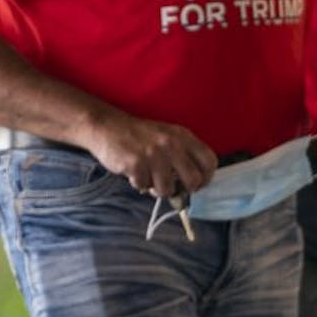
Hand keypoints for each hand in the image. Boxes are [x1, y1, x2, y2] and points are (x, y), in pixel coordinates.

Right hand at [81, 113, 217, 197]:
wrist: (106, 126)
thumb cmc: (139, 136)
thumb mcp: (166, 137)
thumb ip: (182, 155)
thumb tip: (193, 186)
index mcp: (182, 136)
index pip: (210, 162)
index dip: (205, 178)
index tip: (194, 184)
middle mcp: (171, 143)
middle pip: (193, 181)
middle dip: (182, 189)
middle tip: (170, 186)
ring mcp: (153, 154)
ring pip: (167, 189)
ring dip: (156, 188)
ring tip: (147, 176)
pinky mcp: (135, 164)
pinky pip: (144, 186)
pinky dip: (138, 183)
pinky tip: (133, 171)